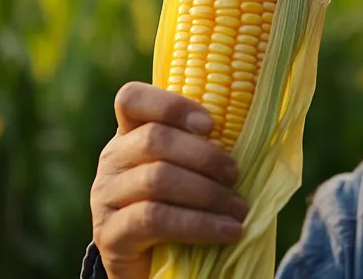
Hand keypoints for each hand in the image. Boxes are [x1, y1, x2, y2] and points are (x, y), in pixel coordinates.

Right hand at [90, 81, 247, 278]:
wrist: (158, 265)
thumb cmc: (187, 207)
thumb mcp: (194, 171)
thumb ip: (207, 147)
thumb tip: (256, 127)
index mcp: (131, 134)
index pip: (133, 100)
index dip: (172, 106)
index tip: (210, 126)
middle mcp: (113, 160)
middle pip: (154, 139)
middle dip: (205, 156)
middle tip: (235, 175)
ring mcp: (105, 197)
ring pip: (157, 178)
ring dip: (208, 193)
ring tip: (239, 209)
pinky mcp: (109, 234)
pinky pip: (154, 219)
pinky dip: (199, 224)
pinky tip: (228, 232)